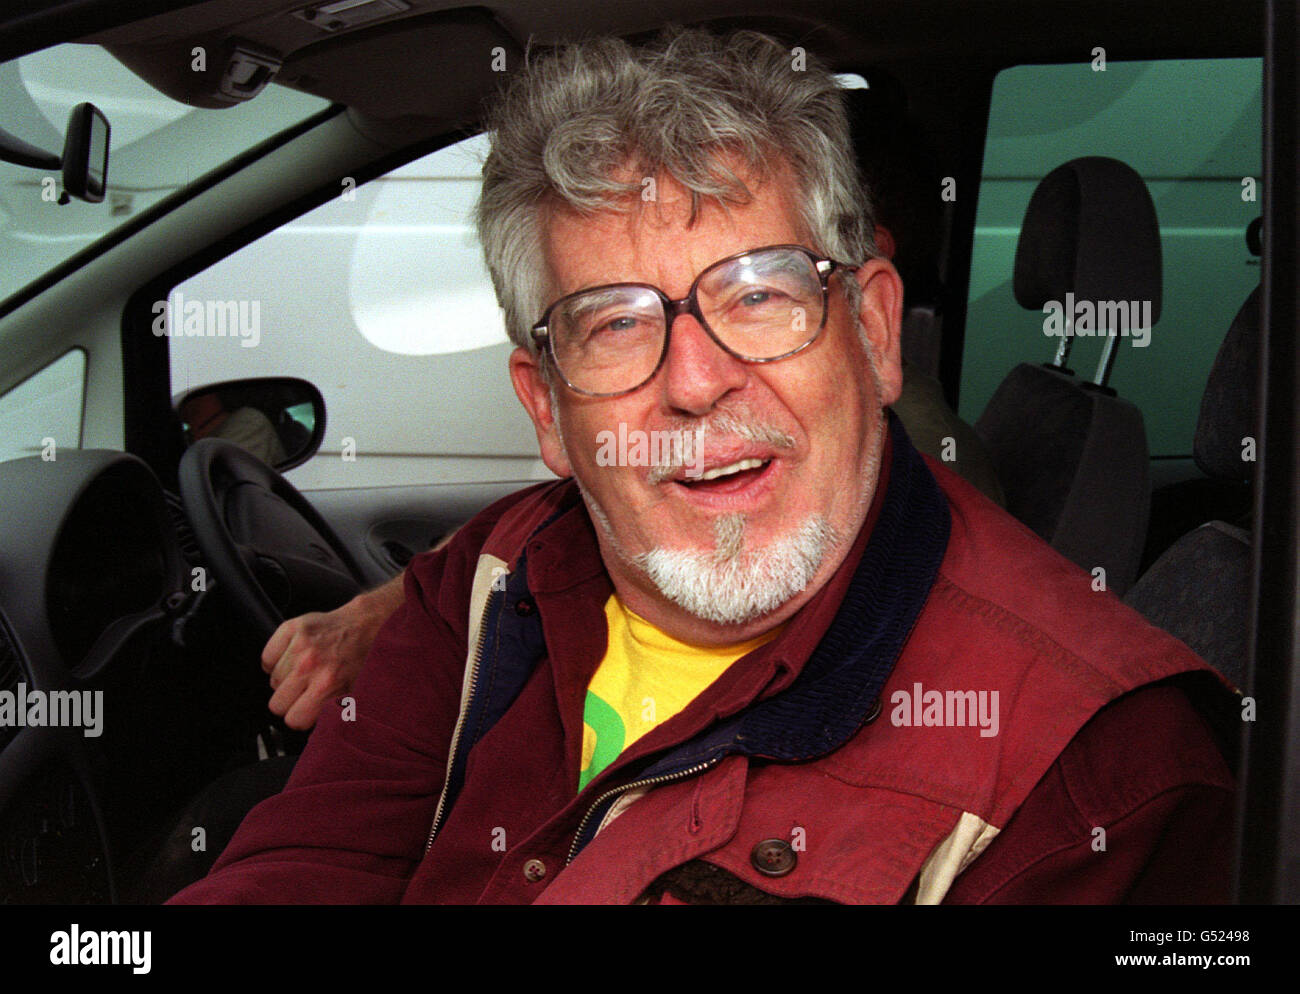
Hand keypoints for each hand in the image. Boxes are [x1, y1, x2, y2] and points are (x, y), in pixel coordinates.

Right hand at [260, 577, 403, 728]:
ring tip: (304, 671)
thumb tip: (317, 739)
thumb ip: (334, 715)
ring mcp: (298, 646)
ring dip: (285, 679)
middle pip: (277, 703)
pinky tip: (293, 658)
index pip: (293, 720)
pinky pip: (267, 658)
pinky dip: (276, 660)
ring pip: (272, 681)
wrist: (367, 624)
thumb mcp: (356, 693)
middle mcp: (310, 666)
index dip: (300, 717)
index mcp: (327, 686)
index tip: (306, 711)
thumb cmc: (363, 658)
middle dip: (290, 701)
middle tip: (304, 692)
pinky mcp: (291, 629)